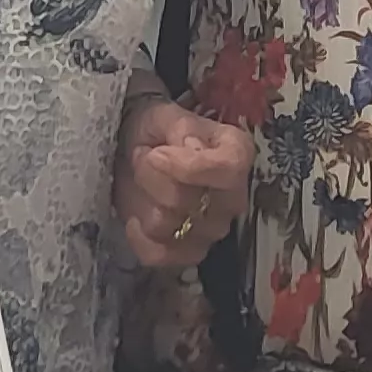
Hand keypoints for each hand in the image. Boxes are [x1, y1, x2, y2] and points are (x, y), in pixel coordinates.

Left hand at [117, 89, 252, 269]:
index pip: (227, 171)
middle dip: (151, 178)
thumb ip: (182, 128)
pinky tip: (134, 219)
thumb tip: (195, 149)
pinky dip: (139, 238)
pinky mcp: (187, 252)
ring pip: (167, 227)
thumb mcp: (165, 116)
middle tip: (144, 157)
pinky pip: (159, 256)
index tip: (157, 153)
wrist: (136, 151)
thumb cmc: (155, 130)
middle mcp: (232, 196)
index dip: (188, 167)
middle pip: (188, 201)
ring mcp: (211, 229)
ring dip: (142, 202)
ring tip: (142, 182)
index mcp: (236, 155)